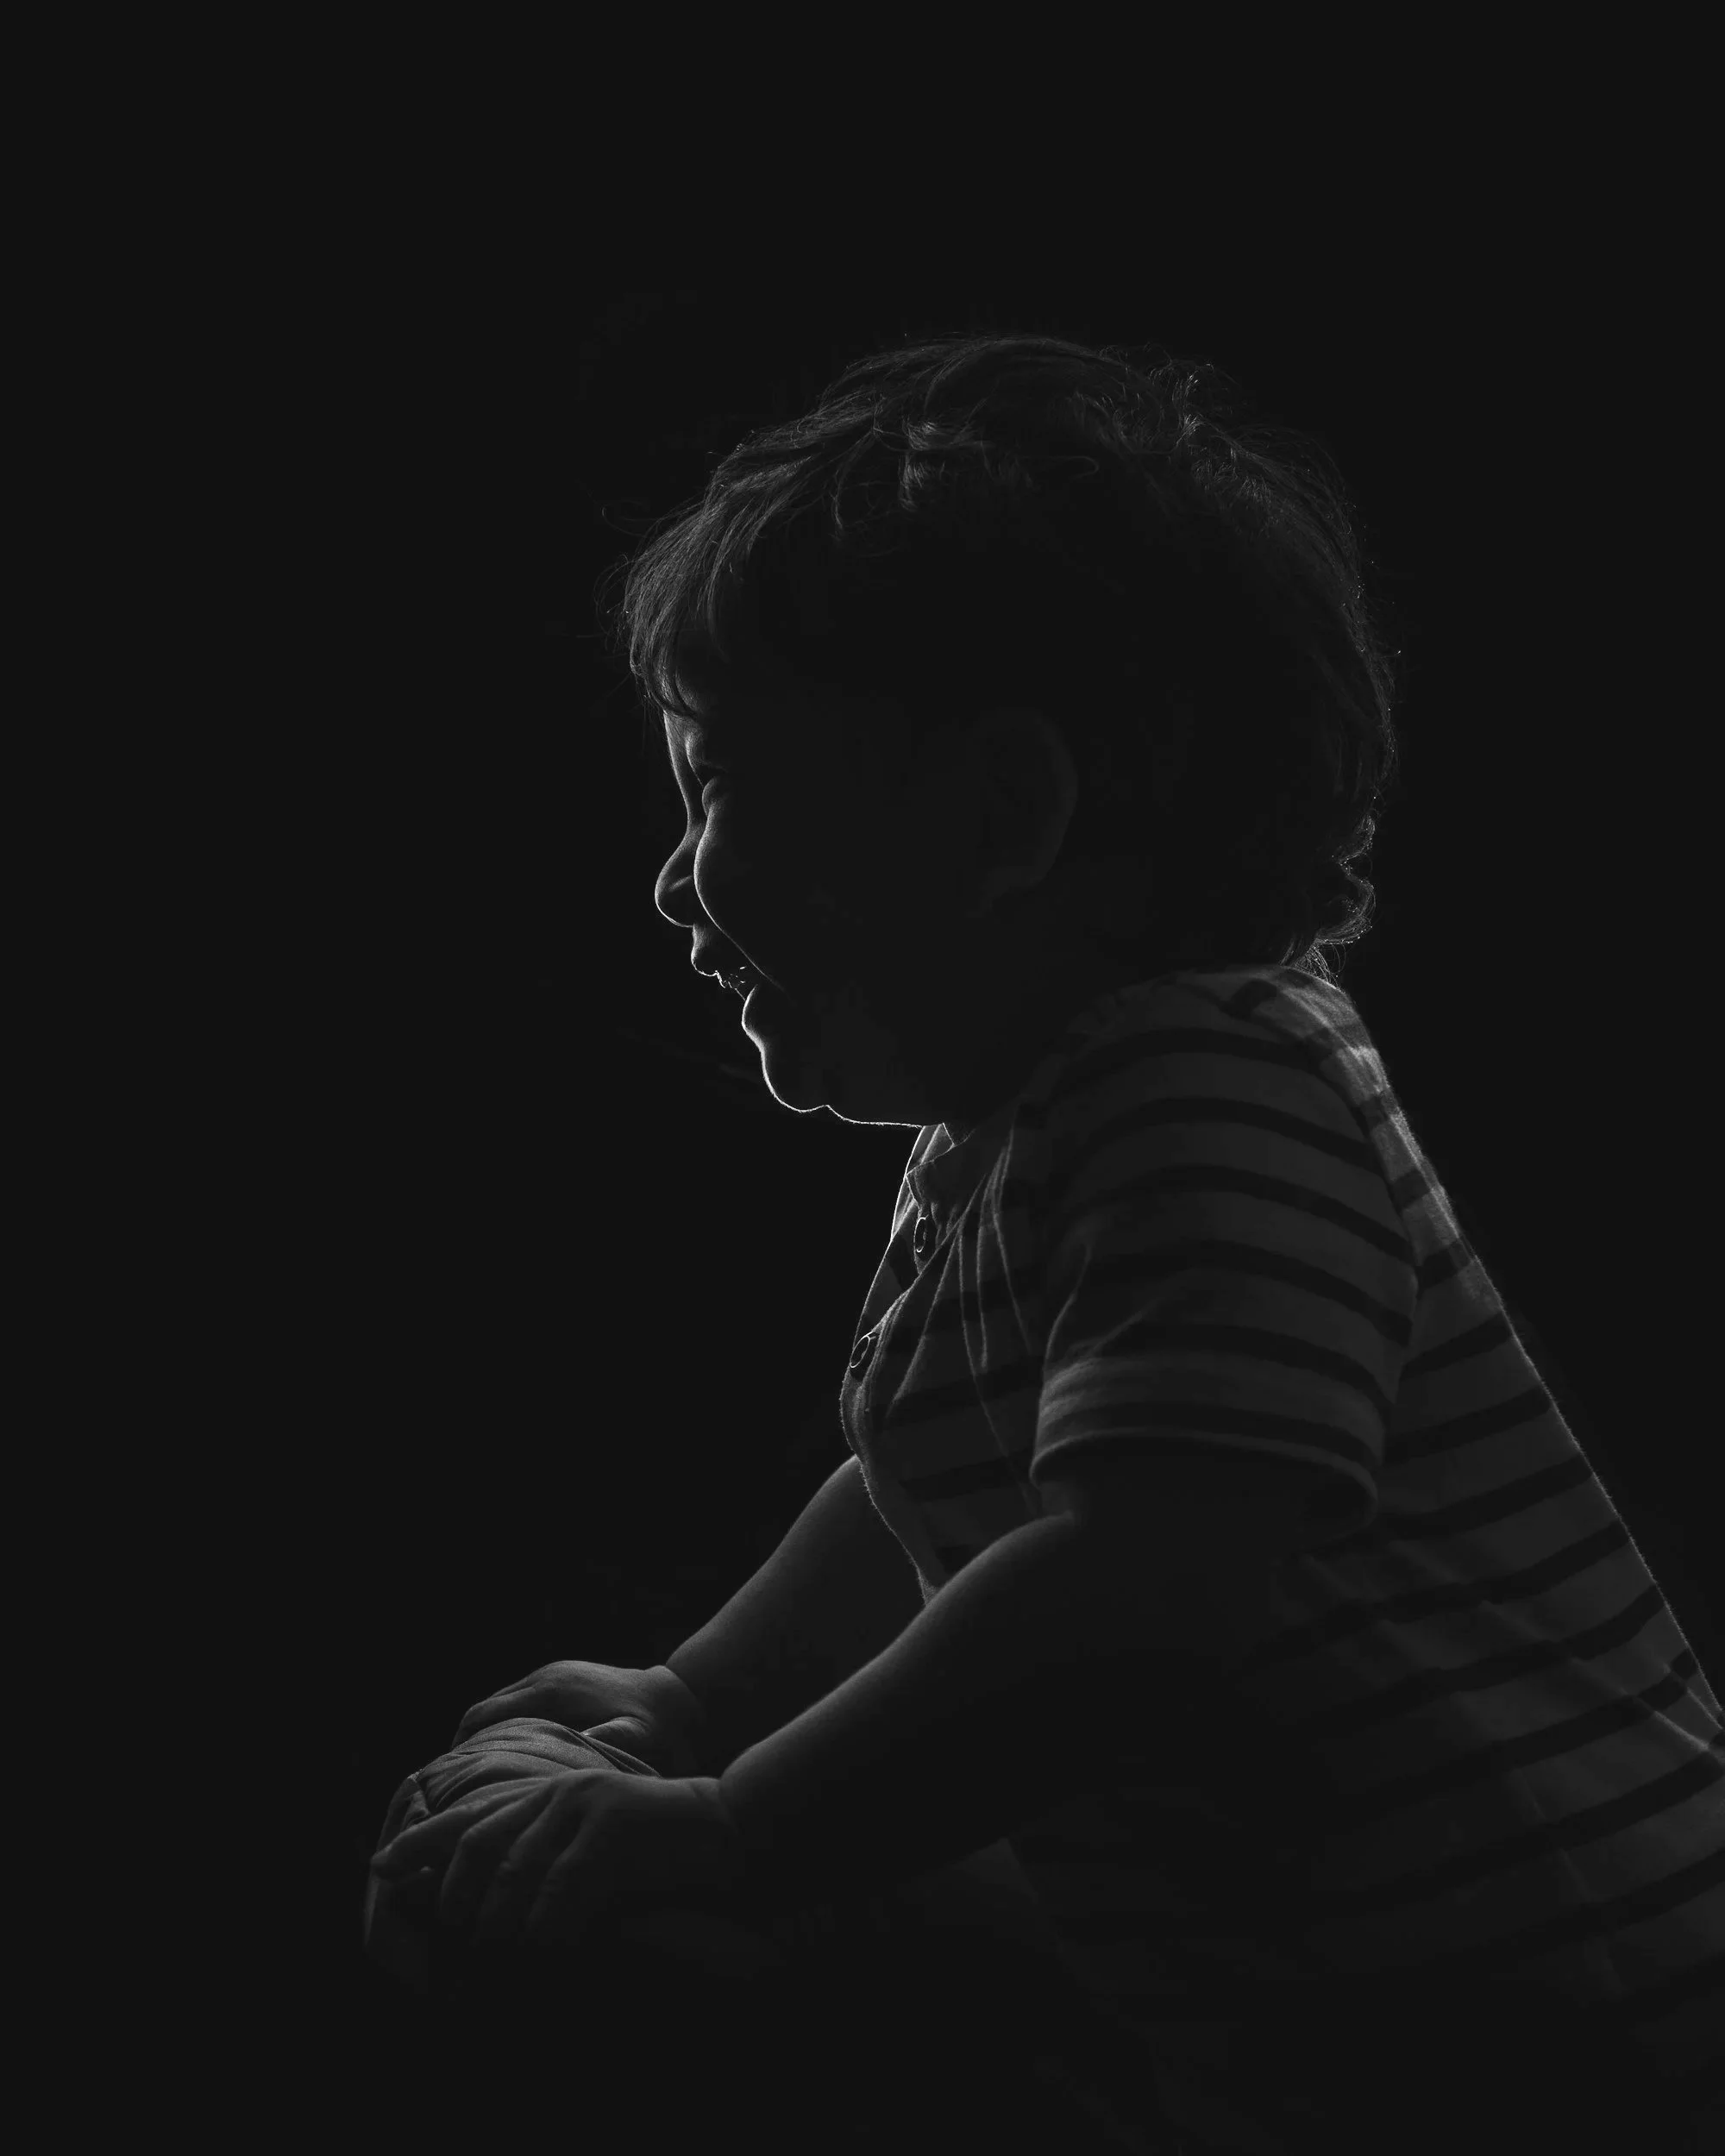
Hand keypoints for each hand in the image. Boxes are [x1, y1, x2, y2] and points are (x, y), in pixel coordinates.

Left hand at [369, 1768, 748, 1949]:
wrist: (729, 1826)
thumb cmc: (660, 1853)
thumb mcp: (593, 1850)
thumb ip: (547, 1864)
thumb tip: (492, 1918)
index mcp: (548, 1793)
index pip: (469, 1813)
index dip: (421, 1839)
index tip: (379, 1865)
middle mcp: (557, 1793)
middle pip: (479, 1848)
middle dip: (458, 1905)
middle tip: (457, 1953)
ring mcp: (584, 1806)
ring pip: (515, 1875)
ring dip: (502, 1930)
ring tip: (497, 1969)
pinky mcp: (613, 1827)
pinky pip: (561, 1890)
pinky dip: (548, 1929)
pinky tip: (547, 1956)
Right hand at [450, 1658, 711, 1776]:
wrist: (683, 1698)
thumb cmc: (660, 1728)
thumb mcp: (638, 1738)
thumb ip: (608, 1743)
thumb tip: (577, 1750)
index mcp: (552, 1692)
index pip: (482, 1718)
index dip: (457, 1751)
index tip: (446, 1786)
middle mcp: (545, 1678)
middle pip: (481, 1712)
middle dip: (463, 1747)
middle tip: (454, 1791)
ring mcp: (552, 1676)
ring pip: (497, 1707)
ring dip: (483, 1740)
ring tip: (477, 1784)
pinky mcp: (562, 1680)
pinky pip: (518, 1705)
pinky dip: (505, 1730)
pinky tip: (512, 1765)